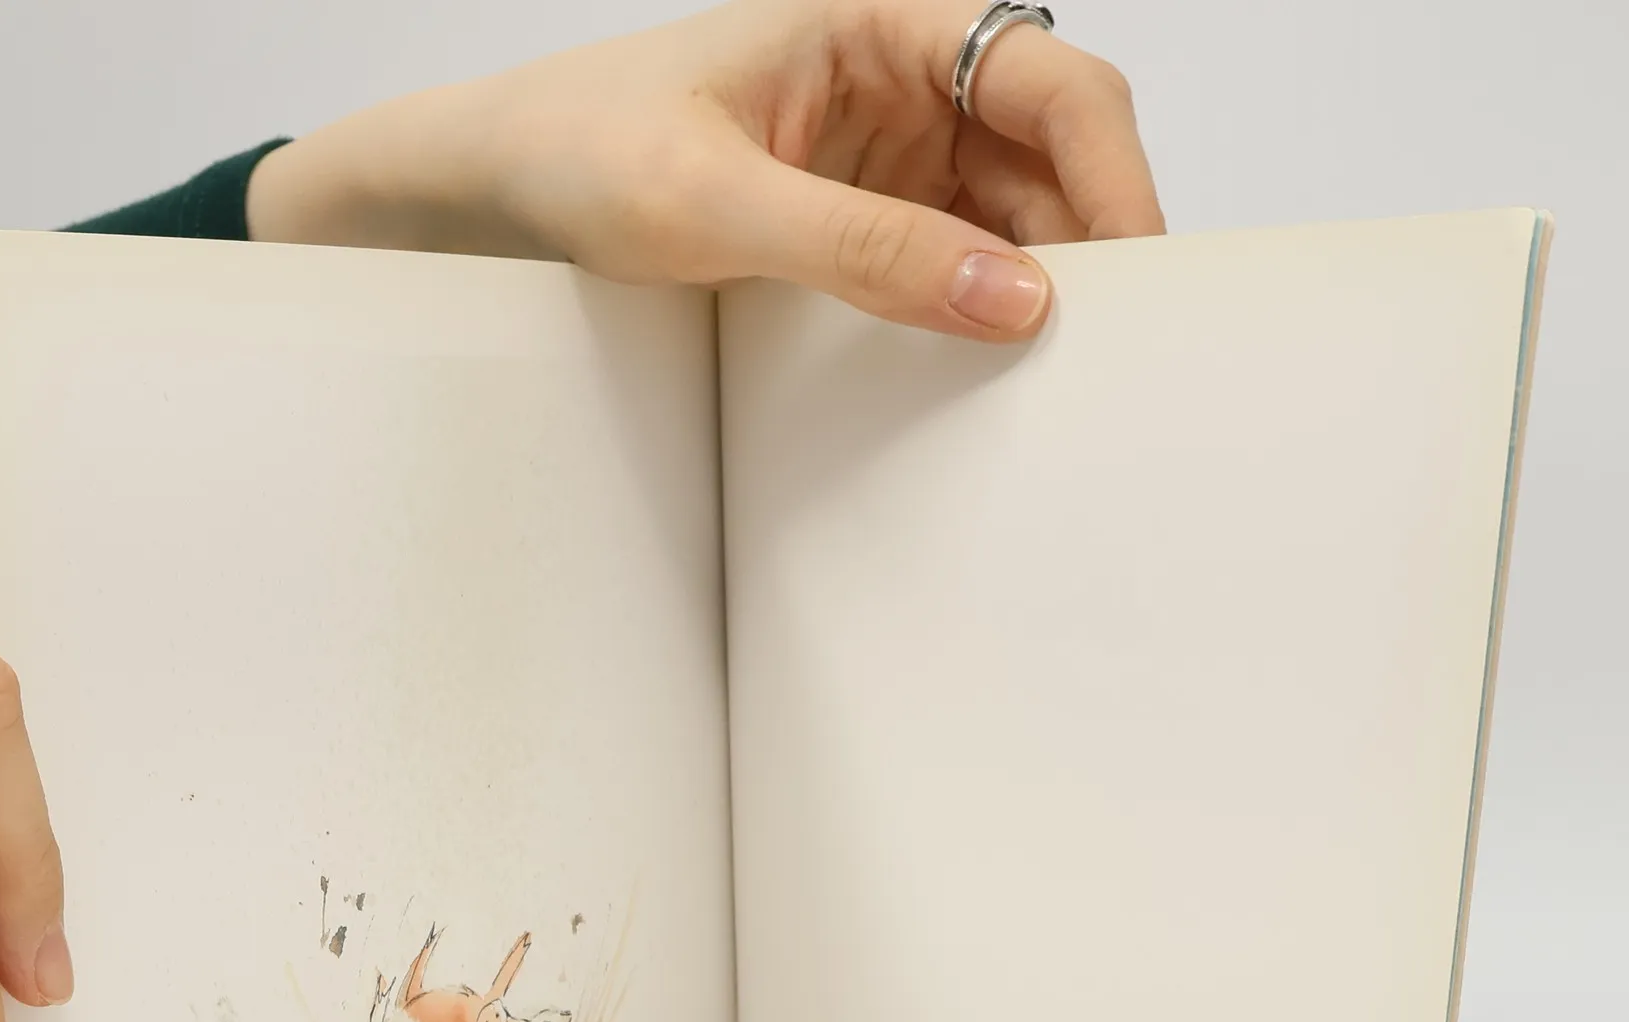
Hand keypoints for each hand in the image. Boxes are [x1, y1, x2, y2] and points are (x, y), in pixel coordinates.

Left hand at [247, 0, 1162, 340]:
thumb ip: (864, 248)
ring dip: (1041, 289)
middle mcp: (897, 89)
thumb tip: (1010, 298)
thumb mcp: (715, 202)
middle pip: (1050, 157)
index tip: (1137, 273)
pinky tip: (986, 372)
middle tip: (1113, 354)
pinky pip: (949, 267)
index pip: (1048, 79)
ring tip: (1058, 379)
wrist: (491, 199)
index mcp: (877, 29)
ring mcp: (880, 164)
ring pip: (1011, 220)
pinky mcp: (853, 231)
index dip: (1112, 172)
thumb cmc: (577, 151)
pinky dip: (977, 316)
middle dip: (1091, 244)